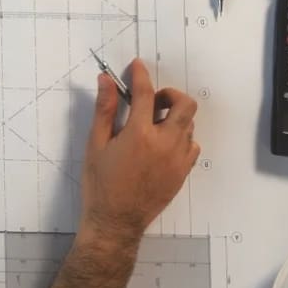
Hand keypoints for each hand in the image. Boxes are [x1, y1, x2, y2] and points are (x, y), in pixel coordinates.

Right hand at [79, 59, 198, 245]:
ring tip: (152, 127)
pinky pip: (192, 146)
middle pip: (185, 104)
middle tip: (152, 102)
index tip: (137, 66)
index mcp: (139, 134)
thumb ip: (104, 109)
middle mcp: (165, 144)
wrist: (116, 221)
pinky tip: (162, 146)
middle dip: (170, 95)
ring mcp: (178, 159)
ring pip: (189, 125)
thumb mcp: (96, 144)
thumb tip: (106, 81)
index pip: (145, 93)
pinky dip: (180, 139)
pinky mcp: (184, 173)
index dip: (141, 75)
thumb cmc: (101, 184)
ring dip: (174, 118)